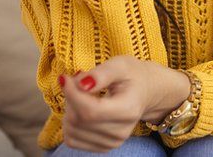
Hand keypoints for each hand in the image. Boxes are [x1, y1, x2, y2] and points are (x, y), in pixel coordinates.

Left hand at [58, 55, 189, 152]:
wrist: (147, 91)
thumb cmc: (132, 76)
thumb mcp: (120, 65)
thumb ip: (102, 74)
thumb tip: (81, 84)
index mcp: (127, 110)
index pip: (89, 111)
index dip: (71, 94)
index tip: (65, 78)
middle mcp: (120, 131)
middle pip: (78, 120)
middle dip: (70, 98)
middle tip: (78, 82)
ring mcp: (112, 142)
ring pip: (72, 130)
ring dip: (69, 110)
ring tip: (83, 95)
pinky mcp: (103, 147)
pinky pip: (72, 139)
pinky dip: (70, 124)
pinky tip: (81, 109)